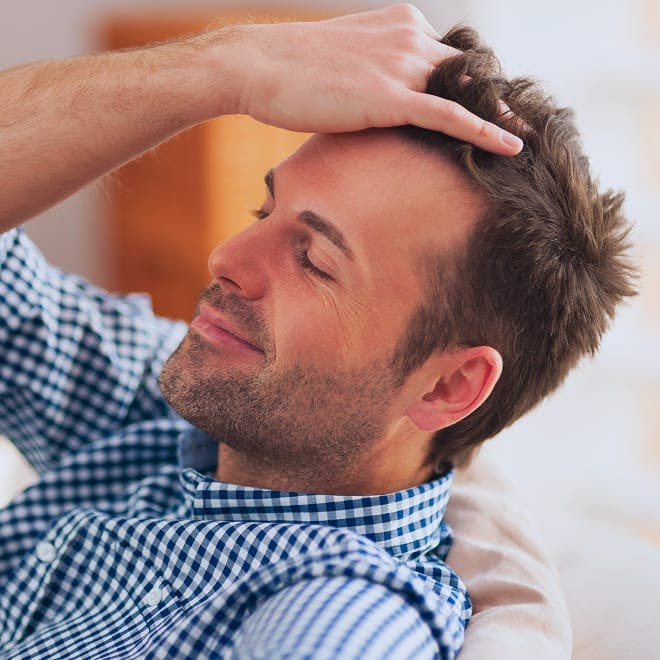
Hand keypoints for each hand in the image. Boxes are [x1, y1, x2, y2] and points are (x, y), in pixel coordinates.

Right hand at [212, 4, 521, 154]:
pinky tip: (513, 147)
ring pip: (466, 91)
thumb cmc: (290, 70)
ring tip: (526, 138)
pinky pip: (449, 115)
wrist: (255, 65)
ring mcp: (401, 64)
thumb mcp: (342, 61)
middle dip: (495, 96)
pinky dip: (484, 132)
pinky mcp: (390, 96)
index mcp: (400, 23)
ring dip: (499, 116)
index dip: (470, 83)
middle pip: (468, 70)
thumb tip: (376, 99)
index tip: (492, 102)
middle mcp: (409, 36)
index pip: (449, 55)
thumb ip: (374, 72)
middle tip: (523, 121)